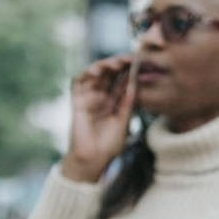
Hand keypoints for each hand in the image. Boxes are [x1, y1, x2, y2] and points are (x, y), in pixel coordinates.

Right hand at [61, 55, 138, 182]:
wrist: (92, 160)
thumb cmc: (109, 146)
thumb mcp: (123, 122)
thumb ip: (127, 104)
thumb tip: (135, 85)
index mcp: (114, 102)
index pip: (122, 81)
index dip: (130, 71)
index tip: (141, 63)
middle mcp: (101, 97)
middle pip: (109, 74)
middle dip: (119, 64)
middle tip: (129, 58)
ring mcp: (89, 97)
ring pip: (95, 74)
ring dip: (104, 66)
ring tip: (115, 64)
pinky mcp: (77, 101)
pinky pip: (79, 82)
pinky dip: (86, 74)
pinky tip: (97, 72)